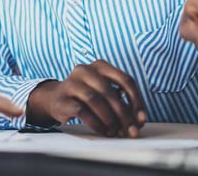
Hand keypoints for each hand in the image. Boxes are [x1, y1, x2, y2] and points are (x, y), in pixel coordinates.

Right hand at [26, 60, 145, 137]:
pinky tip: (102, 130)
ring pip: (95, 100)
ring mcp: (71, 83)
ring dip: (109, 119)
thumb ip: (123, 104)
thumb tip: (138, 122)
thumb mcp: (106, 94)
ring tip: (115, 131)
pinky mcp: (62, 98)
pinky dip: (96, 123)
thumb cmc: (87, 97)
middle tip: (130, 130)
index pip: (125, 79)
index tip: (141, 118)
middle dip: (123, 114)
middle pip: (109, 91)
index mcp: (100, 66)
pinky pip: (82, 111)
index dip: (136, 100)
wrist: (57, 99)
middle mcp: (85, 70)